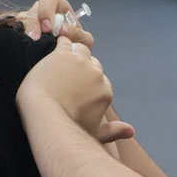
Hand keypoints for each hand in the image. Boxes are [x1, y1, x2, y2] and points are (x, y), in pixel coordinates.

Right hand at [14, 0, 93, 48]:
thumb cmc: (77, 45)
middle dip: (33, 24)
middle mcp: (41, 11)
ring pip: (22, 20)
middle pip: (32, 10)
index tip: (49, 28)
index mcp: (57, 7)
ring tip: (30, 43)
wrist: (69, 60)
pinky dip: (18, 38)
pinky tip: (23, 46)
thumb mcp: (83, 40)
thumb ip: (77, 34)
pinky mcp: (22, 34)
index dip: (46, 10)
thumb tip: (62, 30)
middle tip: (35, 38)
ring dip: (26, 31)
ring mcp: (30, 22)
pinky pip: (15, 32)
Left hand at [18, 36, 133, 142]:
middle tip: (64, 76)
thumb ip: (112, 132)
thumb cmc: (67, 130)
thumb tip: (132, 131)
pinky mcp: (63, 55)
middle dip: (81, 67)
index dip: (87, 81)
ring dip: (72, 54)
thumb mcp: (93, 135)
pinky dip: (60, 44)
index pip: (100, 78)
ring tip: (58, 64)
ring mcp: (80, 63)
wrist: (44, 118)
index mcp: (105, 92)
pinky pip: (65, 42)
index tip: (74, 87)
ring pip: (80, 49)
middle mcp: (96, 76)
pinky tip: (53, 53)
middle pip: (92, 63)